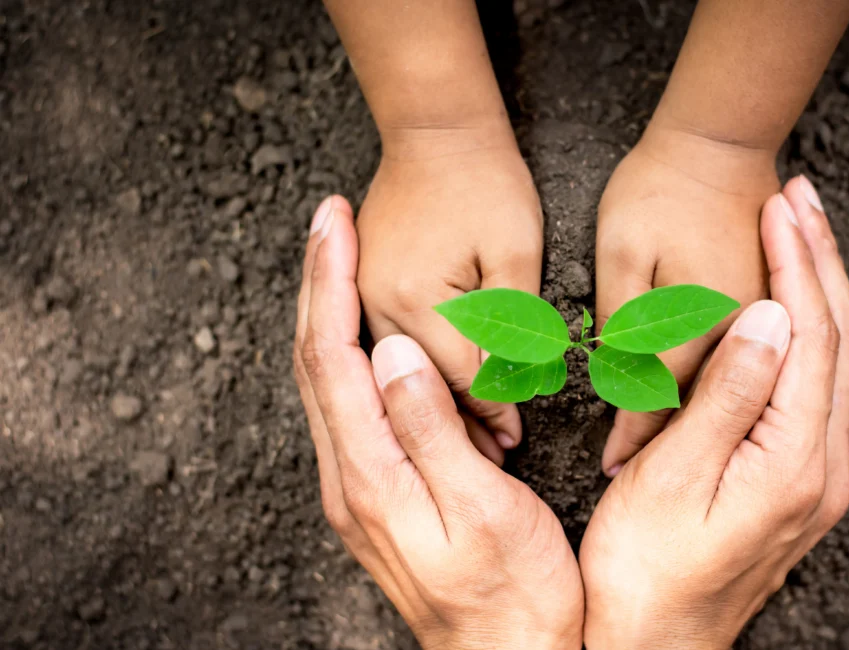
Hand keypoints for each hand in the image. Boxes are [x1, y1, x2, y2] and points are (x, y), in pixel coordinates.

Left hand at [294, 198, 582, 649]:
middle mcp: (349, 479)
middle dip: (318, 282)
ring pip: (325, 381)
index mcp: (371, 476)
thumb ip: (431, 430)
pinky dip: (345, 351)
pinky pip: (345, 405)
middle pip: (314, 361)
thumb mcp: (482, 510)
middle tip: (328, 219)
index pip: (332, 358)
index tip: (334, 224)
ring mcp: (357, 488)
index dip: (331, 283)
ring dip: (328, 312)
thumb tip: (390, 351)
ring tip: (339, 256)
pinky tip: (364, 331)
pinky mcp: (376, 493)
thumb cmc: (515, 591)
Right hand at [356, 124, 543, 462]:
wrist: (437, 129)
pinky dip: (414, 378)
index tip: (517, 441)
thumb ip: (513, 327)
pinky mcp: (362, 290)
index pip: (460, 380)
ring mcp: (362, 297)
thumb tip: (510, 396)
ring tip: (471, 440)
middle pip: (422, 387)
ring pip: (400, 375)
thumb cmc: (486, 183)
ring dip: (434, 406)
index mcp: (416, 296)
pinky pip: (386, 350)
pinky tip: (438, 397)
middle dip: (459, 424)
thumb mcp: (516, 254)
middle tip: (495, 457)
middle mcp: (377, 303)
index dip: (493, 413)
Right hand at [581, 177, 848, 648]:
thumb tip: (770, 316)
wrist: (652, 641)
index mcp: (795, 463)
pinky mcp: (796, 480)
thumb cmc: (644, 569)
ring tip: (797, 233)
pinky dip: (806, 332)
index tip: (779, 207)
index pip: (811, 338)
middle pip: (840, 342)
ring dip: (818, 292)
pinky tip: (785, 308)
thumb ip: (728, 396)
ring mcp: (814, 476)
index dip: (797, 265)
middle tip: (800, 197)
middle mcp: (822, 467)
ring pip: (834, 362)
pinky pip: (817, 387)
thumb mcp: (674, 479)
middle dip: (822, 262)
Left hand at [595, 125, 779, 474]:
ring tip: (668, 458)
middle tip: (633, 478)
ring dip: (701, 423)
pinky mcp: (770, 307)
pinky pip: (753, 366)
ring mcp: (762, 321)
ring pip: (732, 393)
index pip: (658, 403)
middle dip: (667, 444)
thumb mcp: (622, 252)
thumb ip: (624, 323)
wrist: (720, 140)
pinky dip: (728, 391)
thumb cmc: (660, 190)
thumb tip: (622, 382)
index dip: (631, 438)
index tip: (609, 469)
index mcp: (697, 325)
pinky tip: (712, 408)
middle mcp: (741, 334)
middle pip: (702, 409)